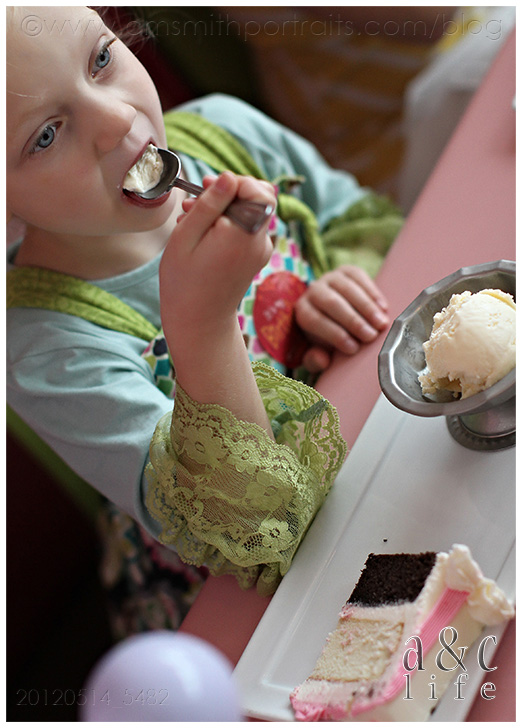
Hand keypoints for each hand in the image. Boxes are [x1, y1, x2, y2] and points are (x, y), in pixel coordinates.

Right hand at [159, 172, 276, 433]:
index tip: (207, 187)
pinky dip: (228, 224)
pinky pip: (247, 228)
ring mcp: (261, 250)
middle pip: (257, 197)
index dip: (234, 182)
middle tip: (196, 199)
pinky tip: (202, 233)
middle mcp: (261, 241)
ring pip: (250, 211)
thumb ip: (210, 204)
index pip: (259, 190)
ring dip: (223, 208)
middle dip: (227, 192)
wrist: (199, 321)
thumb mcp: (187, 236)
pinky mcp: (256, 257)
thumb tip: (229, 177)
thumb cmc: (185, 281)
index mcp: (245, 234)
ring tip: (190, 218)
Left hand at [294, 265, 389, 372]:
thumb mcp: (320, 351)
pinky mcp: (347, 270)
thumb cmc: (328, 335)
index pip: (315, 320)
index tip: (353, 349)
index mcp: (303, 310)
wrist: (337, 312)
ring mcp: (330, 277)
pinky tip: (383, 308)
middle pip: (332, 303)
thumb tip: (321, 360)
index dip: (334, 335)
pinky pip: (359, 277)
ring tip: (381, 324)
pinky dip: (372, 293)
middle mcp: (313, 290)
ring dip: (366, 307)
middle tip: (370, 337)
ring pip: (347, 289)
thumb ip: (315, 360)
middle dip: (352, 321)